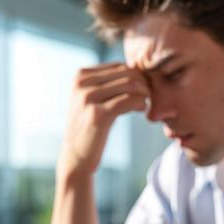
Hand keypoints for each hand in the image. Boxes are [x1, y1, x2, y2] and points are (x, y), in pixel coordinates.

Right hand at [59, 63, 149, 179]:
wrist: (75, 157)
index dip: (137, 77)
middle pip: (126, 73)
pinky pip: (129, 100)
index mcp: (80, 76)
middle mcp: (82, 83)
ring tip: (144, 105)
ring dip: (144, 94)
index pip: (119, 66)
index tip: (143, 91)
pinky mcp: (97, 115)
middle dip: (143, 84)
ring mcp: (88, 98)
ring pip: (130, 85)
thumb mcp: (92, 99)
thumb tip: (135, 67)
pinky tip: (141, 110)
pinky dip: (141, 103)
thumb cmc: (89, 128)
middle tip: (148, 98)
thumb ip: (107, 83)